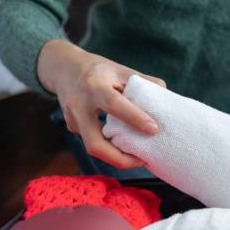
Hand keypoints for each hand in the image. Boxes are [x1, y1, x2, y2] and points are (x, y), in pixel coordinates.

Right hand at [37, 39, 165, 168]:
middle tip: (143, 162)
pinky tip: (124, 146)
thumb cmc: (99, 69)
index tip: (153, 130)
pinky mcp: (71, 127)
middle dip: (119, 159)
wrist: (62, 67)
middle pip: (94, 144)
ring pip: (93, 148)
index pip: (114, 105)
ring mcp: (72, 119)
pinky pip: (93, 141)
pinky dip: (110, 147)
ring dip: (116, 157)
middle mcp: (79, 105)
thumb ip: (144, 82)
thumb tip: (167, 98)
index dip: (134, 119)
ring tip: (138, 159)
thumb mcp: (120, 69)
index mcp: (95, 85)